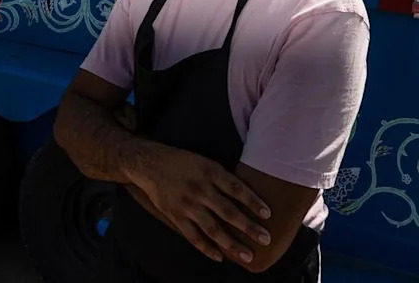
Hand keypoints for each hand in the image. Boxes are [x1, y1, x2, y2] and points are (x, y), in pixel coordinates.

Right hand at [129, 145, 272, 264]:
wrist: (150, 164)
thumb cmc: (183, 162)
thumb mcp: (205, 162)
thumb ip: (222, 178)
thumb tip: (246, 194)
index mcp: (210, 172)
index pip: (236, 188)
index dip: (253, 201)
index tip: (268, 214)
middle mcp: (200, 189)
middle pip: (229, 212)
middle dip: (249, 227)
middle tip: (266, 239)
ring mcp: (188, 205)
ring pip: (213, 228)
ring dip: (232, 244)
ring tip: (248, 255)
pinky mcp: (176, 216)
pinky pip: (193, 236)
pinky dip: (207, 248)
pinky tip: (220, 257)